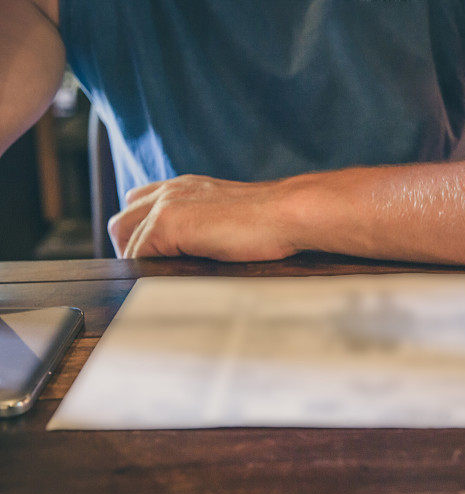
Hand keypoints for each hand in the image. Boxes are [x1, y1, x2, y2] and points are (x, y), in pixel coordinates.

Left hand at [107, 174, 298, 260]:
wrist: (288, 214)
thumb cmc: (272, 223)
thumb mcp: (229, 219)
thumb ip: (206, 227)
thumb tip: (194, 258)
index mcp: (185, 188)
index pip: (139, 208)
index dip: (141, 237)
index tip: (155, 260)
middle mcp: (170, 191)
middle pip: (122, 221)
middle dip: (131, 250)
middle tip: (154, 274)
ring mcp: (166, 205)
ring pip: (124, 236)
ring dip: (138, 260)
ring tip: (160, 280)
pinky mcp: (168, 223)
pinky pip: (138, 253)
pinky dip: (147, 269)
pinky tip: (170, 279)